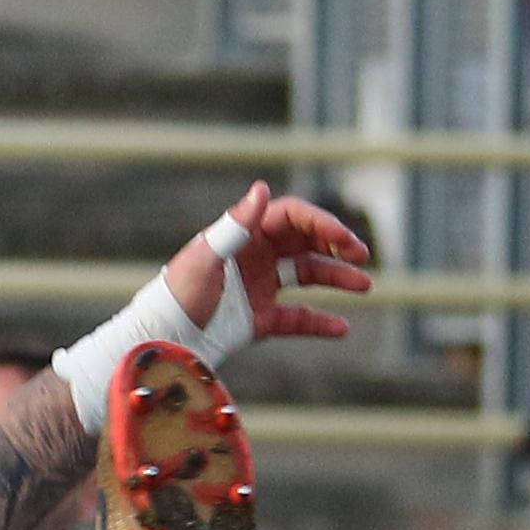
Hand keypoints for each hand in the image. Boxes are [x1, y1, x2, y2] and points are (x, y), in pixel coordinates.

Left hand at [169, 183, 375, 347]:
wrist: (163, 341)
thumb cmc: (178, 295)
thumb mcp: (206, 258)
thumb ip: (236, 225)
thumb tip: (262, 188)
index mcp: (243, 237)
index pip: (291, 217)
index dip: (320, 223)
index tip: (343, 238)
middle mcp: (254, 257)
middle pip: (305, 242)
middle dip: (336, 246)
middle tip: (361, 255)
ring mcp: (259, 287)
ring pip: (308, 276)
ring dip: (337, 279)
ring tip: (366, 286)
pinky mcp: (260, 319)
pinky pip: (298, 317)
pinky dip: (320, 322)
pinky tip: (342, 327)